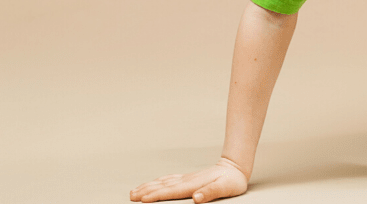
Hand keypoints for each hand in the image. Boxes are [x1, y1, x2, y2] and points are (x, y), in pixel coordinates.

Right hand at [130, 157, 248, 202]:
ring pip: (163, 182)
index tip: (143, 199)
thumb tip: (196, 198)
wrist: (235, 167)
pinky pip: (169, 179)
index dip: (156, 195)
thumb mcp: (225, 188)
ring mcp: (187, 178)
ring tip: (135, 191)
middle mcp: (187, 180)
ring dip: (148, 186)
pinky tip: (153, 182)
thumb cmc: (232, 180)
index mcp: (193, 184)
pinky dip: (158, 181)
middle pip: (162, 186)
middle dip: (146, 191)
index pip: (171, 191)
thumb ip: (210, 192)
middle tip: (131, 196)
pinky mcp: (188, 178)